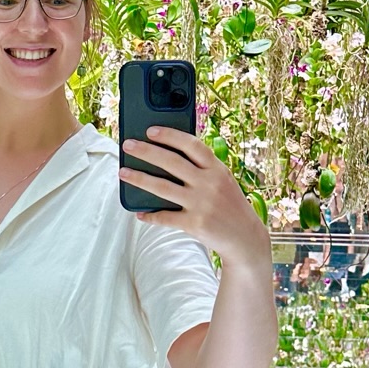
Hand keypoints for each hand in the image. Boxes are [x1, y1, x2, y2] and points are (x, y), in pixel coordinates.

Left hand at [120, 128, 267, 264]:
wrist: (245, 237)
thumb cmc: (229, 204)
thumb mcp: (222, 180)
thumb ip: (202, 168)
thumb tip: (167, 155)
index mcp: (217, 168)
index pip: (191, 145)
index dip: (170, 135)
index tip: (150, 130)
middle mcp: (209, 183)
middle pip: (171, 162)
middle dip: (146, 151)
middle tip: (127, 145)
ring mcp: (202, 204)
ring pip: (162, 188)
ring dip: (139, 179)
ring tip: (123, 172)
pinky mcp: (195, 224)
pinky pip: (166, 217)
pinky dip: (151, 215)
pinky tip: (139, 213)